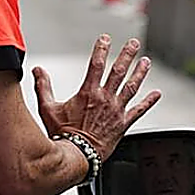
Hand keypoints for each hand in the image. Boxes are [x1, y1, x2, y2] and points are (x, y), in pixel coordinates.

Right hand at [32, 34, 160, 161]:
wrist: (77, 155)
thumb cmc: (62, 135)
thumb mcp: (48, 109)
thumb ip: (43, 87)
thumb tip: (38, 71)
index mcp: (88, 93)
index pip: (96, 64)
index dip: (101, 49)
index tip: (106, 38)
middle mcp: (105, 99)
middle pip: (119, 71)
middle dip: (127, 55)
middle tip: (134, 44)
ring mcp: (116, 111)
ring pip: (132, 87)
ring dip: (140, 73)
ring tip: (146, 62)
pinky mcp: (123, 124)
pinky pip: (139, 110)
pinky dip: (149, 102)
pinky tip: (156, 94)